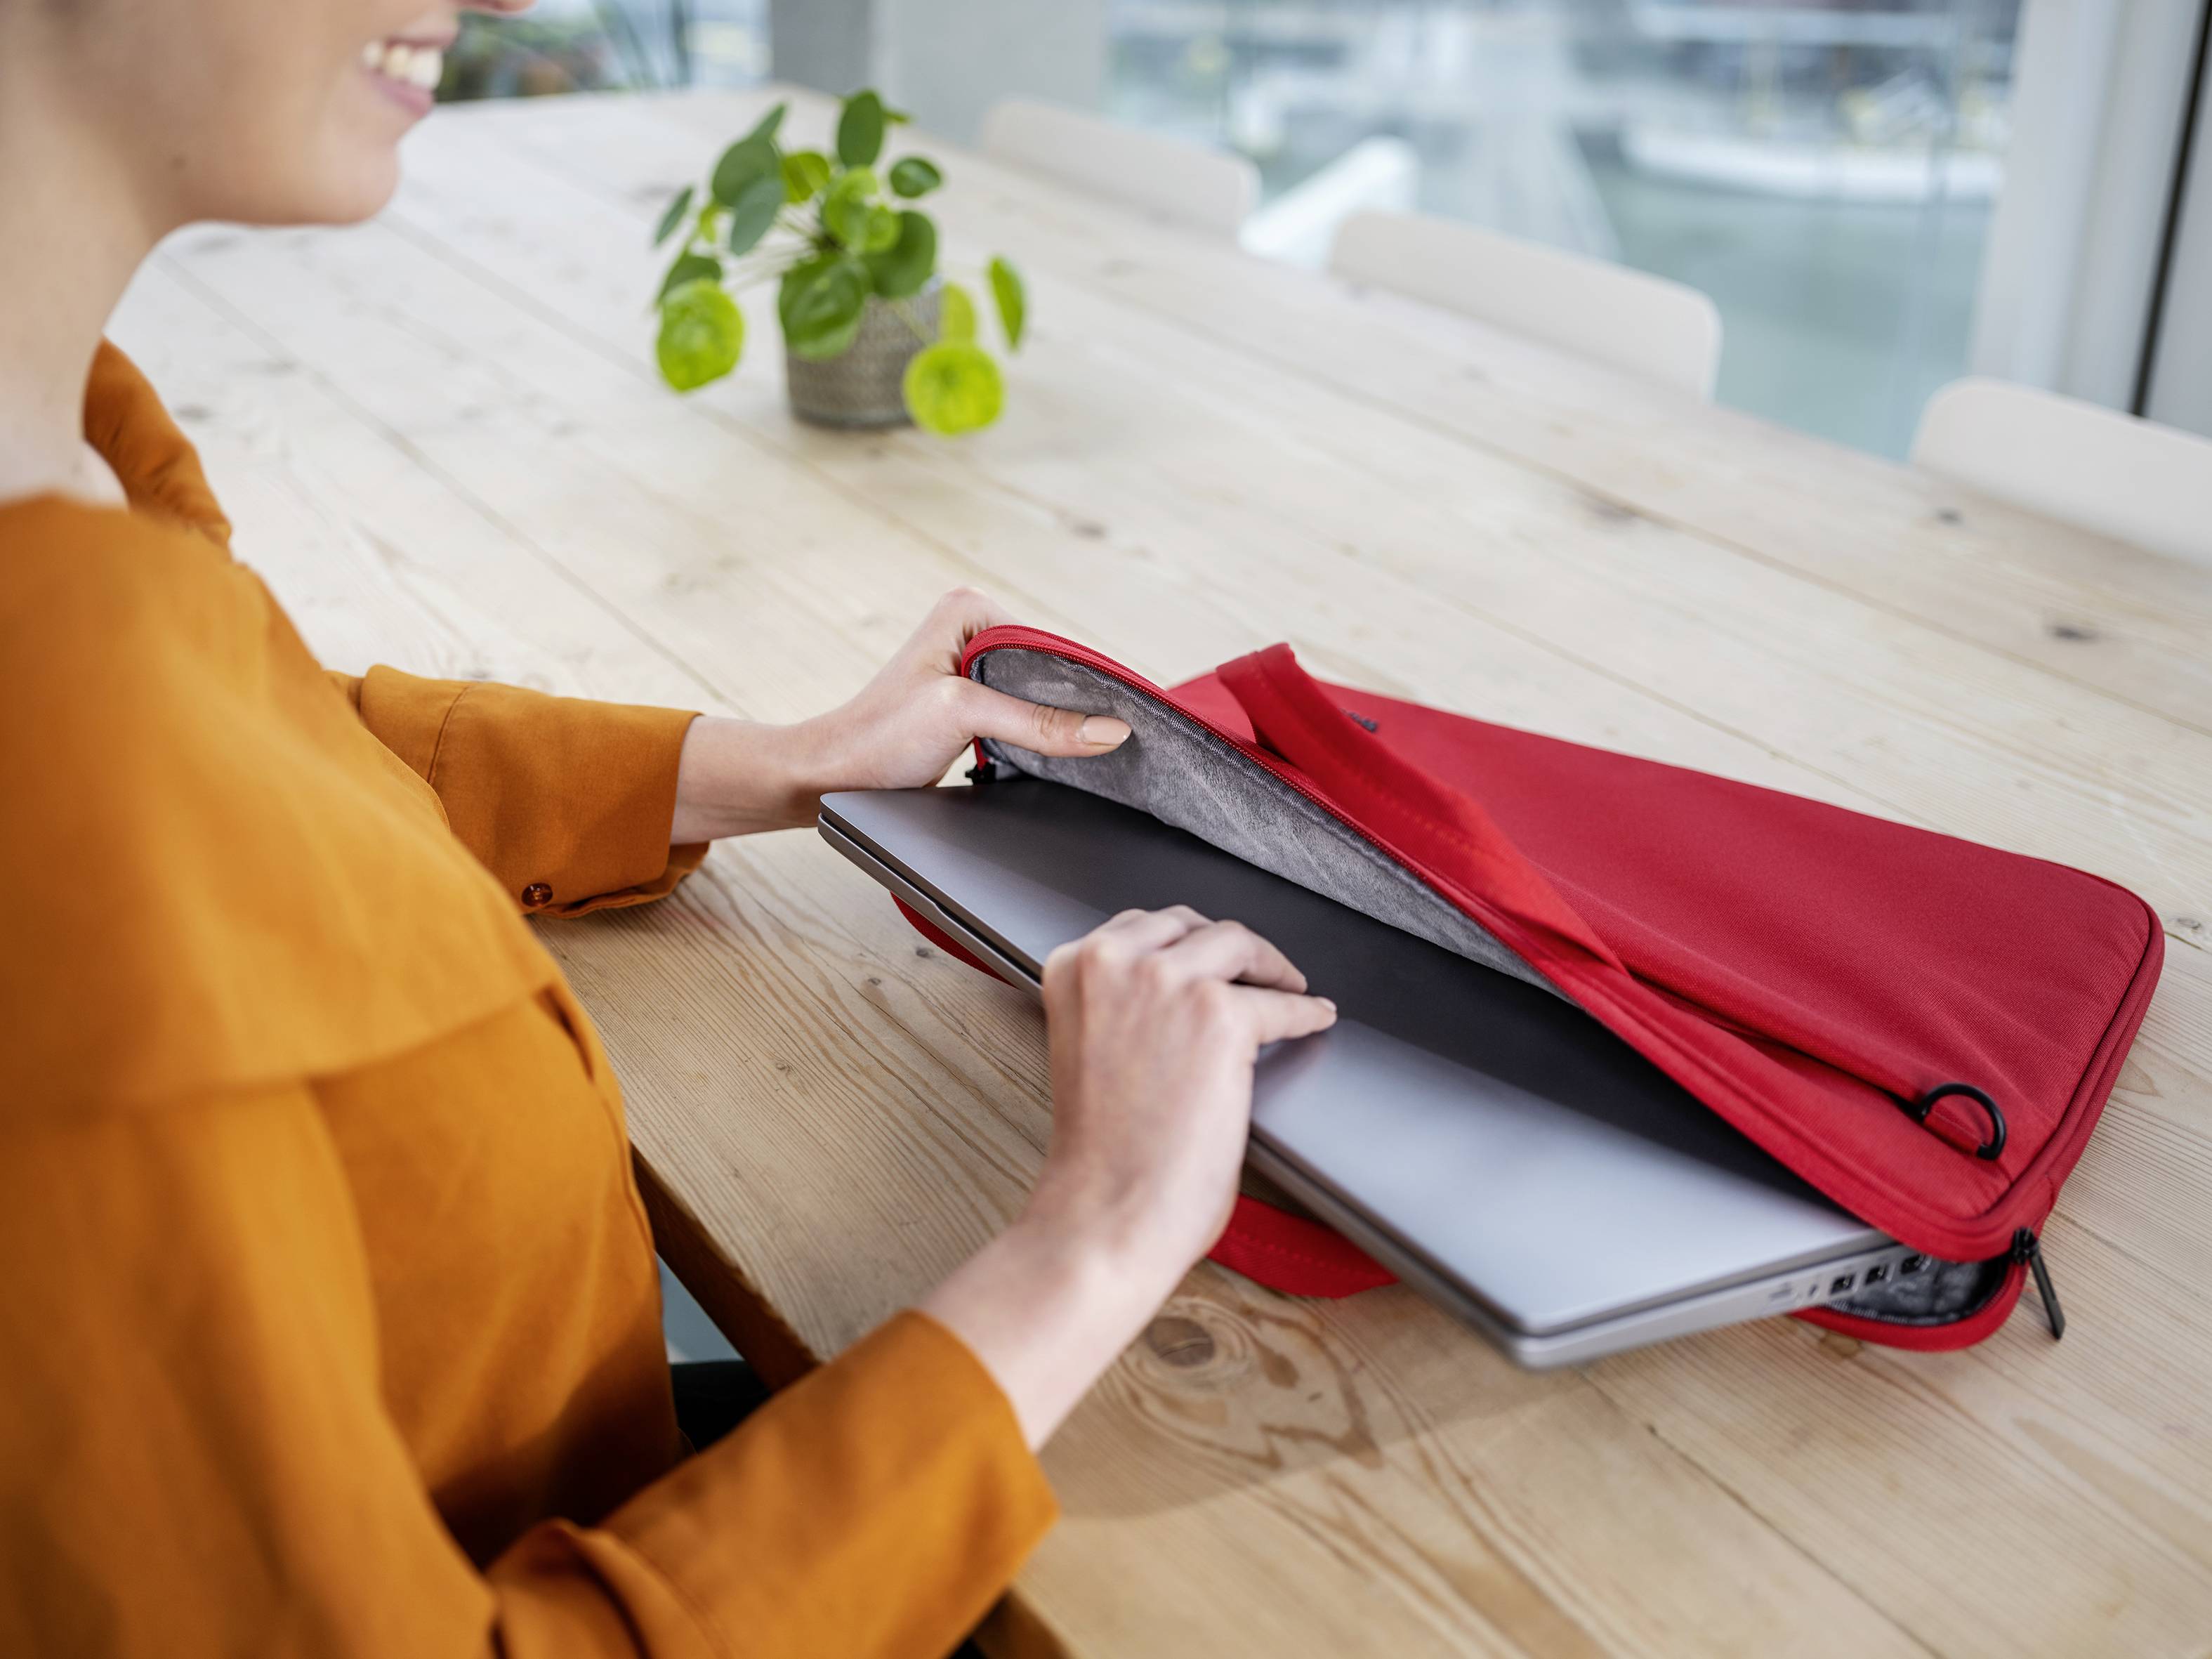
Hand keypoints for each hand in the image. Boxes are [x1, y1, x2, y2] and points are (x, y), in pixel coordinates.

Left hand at [669, 588, 1131, 841]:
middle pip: (1052, 672)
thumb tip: (1110, 729)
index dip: (1088, 686)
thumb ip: (1039, 721)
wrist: (830, 778)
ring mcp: (972, 668)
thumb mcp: (963, 716)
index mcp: (971, 608)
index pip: (1054, 646)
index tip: (1126, 722)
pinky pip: (1026, 717)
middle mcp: (973, 628)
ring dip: (1061, 727)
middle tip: (1116, 745)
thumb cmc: (877, 737)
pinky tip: (1056, 760)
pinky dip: (1042, 740)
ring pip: (1042, 698)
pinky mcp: (970, 704)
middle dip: (1076, 707)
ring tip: (1091, 754)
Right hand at [921, 908, 1336, 1446]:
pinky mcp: (1223, 1016)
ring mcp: (1171, 984)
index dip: (1182, 943)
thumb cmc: (1098, 1154)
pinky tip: (1313, 1015)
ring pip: (1239, 945)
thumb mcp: (1088, 1048)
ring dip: (1268, 965)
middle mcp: (1116, 962)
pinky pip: (1284, 1003)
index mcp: (1073, 968)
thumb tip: (1176, 995)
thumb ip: (1118, 1006)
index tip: (1205, 958)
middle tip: (1251, 969)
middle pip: (1191, 926)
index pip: (1141, 928)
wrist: (1107, 1212)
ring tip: (1287, 983)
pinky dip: (1305, 1011)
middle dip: (1225, 948)